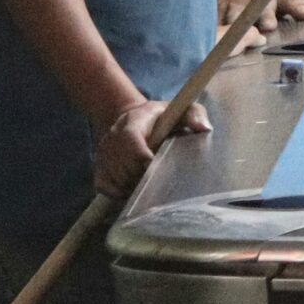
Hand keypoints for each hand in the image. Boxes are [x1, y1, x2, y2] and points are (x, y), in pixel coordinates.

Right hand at [95, 98, 209, 198]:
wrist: (133, 119)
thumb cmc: (163, 119)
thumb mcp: (181, 110)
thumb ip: (194, 115)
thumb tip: (205, 128)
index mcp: (133, 121)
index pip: (132, 142)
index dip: (145, 159)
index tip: (159, 167)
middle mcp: (113, 137)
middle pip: (125, 166)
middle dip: (143, 176)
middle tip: (158, 177)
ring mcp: (103, 153)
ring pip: (116, 179)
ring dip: (134, 186)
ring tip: (148, 181)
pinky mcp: (98, 167)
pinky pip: (105, 187)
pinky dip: (119, 192)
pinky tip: (134, 187)